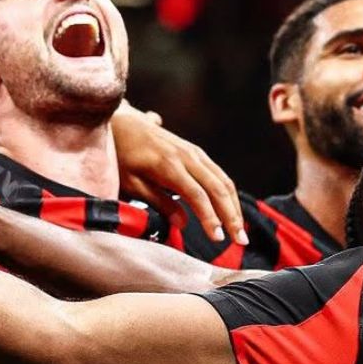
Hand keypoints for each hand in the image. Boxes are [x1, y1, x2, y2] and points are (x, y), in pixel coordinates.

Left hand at [111, 103, 246, 243]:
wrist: (122, 122)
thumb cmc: (121, 155)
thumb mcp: (131, 182)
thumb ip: (158, 202)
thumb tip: (182, 224)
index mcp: (169, 165)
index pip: (198, 195)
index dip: (210, 218)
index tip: (218, 238)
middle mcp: (188, 157)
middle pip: (218, 189)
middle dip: (232, 216)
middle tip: (241, 241)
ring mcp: (195, 153)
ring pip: (224, 181)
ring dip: (235, 207)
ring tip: (240, 231)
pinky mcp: (198, 153)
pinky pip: (220, 175)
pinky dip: (229, 195)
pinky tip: (232, 211)